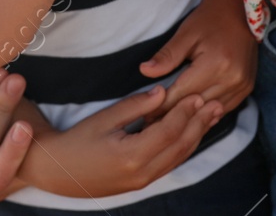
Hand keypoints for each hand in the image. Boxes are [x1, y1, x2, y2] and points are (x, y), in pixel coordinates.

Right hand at [22, 85, 225, 197]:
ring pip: (179, 157)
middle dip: (199, 123)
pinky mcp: (142, 183)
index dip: (186, 111)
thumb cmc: (77, 140)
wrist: (59, 171)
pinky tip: (192, 133)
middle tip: (216, 104)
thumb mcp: (104, 118)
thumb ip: (136, 106)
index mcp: (132, 155)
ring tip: (211, 117)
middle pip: (180, 146)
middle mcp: (142, 172)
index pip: (169, 130)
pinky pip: (170, 163)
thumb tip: (163, 92)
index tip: (199, 94)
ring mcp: (143, 181)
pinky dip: (184, 147)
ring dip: (196, 135)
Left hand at [139, 0, 256, 116]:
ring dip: (190, 120)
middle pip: (196, 106)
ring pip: (210, 111)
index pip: (182, 93)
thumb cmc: (208, 21)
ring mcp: (242, 85)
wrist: (237, 11)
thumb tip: (145, 71)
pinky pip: (224, 108)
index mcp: (215, 64)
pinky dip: (206, 114)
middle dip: (172, 117)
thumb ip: (166, 56)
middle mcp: (232, 78)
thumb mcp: (185, 34)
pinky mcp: (246, 88)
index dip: (161, 107)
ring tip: (168, 128)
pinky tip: (191, 120)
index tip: (144, 117)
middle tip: (151, 127)